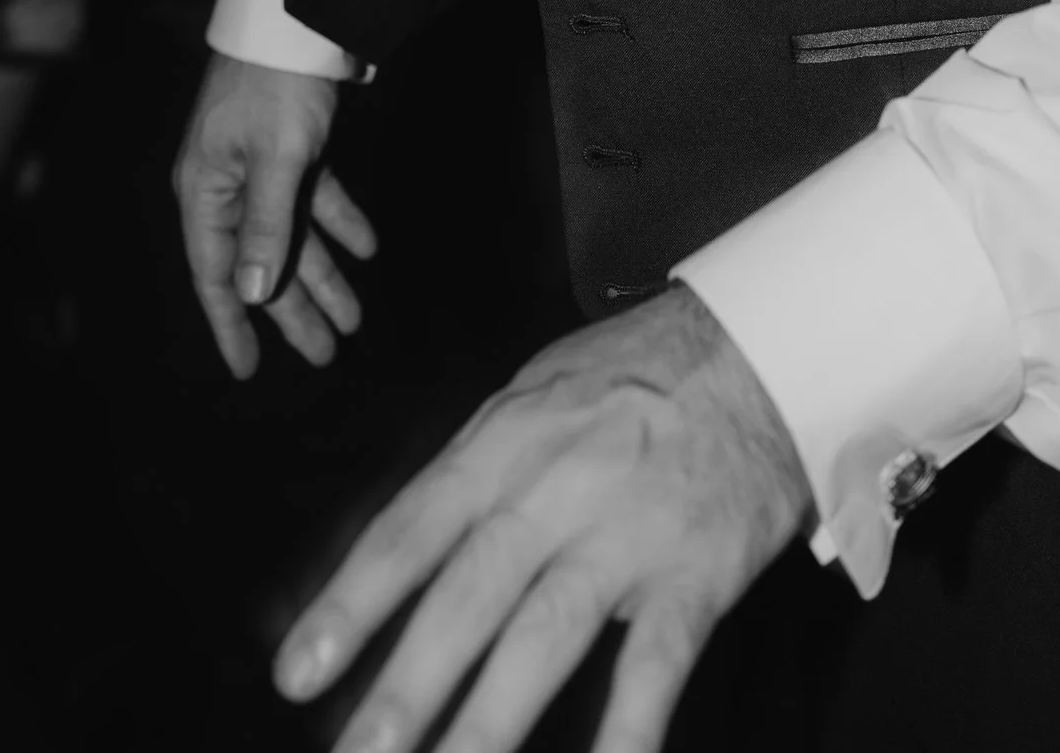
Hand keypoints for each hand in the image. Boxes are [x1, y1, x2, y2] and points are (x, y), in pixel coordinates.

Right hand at [173, 52, 372, 377]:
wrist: (296, 12)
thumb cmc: (276, 85)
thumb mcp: (276, 158)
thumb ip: (267, 227)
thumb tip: (253, 293)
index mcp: (207, 190)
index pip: (215, 274)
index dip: (232, 325)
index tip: (248, 371)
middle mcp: (228, 183)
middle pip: (262, 260)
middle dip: (295, 309)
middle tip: (327, 352)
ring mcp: (260, 162)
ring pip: (293, 232)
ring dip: (324, 272)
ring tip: (354, 318)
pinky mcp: (293, 141)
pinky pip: (314, 196)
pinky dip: (339, 221)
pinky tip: (367, 246)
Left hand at [274, 283, 811, 752]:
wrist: (764, 345)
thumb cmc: (635, 375)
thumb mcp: (536, 393)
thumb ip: (474, 471)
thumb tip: (402, 553)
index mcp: (506, 441)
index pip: (411, 530)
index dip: (350, 604)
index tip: (296, 675)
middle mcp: (555, 487)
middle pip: (466, 596)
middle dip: (403, 687)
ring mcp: (627, 534)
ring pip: (543, 639)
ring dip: (485, 725)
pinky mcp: (695, 575)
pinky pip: (654, 667)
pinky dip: (625, 734)